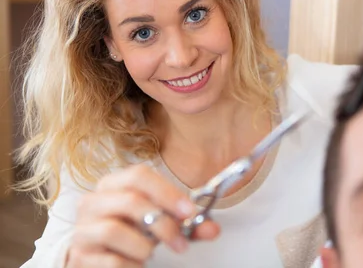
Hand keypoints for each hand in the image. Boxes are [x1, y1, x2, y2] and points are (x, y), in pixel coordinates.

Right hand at [66, 164, 219, 267]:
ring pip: (114, 230)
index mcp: (113, 184)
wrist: (99, 257)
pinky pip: (111, 260)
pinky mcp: (79, 256)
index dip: (167, 192)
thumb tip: (213, 229)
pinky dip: (131, 264)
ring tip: (151, 253)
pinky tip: (136, 263)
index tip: (189, 212)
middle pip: (130, 201)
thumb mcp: (160, 223)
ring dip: (144, 246)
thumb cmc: (131, 233)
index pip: (139, 175)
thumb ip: (186, 225)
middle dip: (163, 223)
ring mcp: (82, 229)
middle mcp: (93, 202)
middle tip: (181, 242)